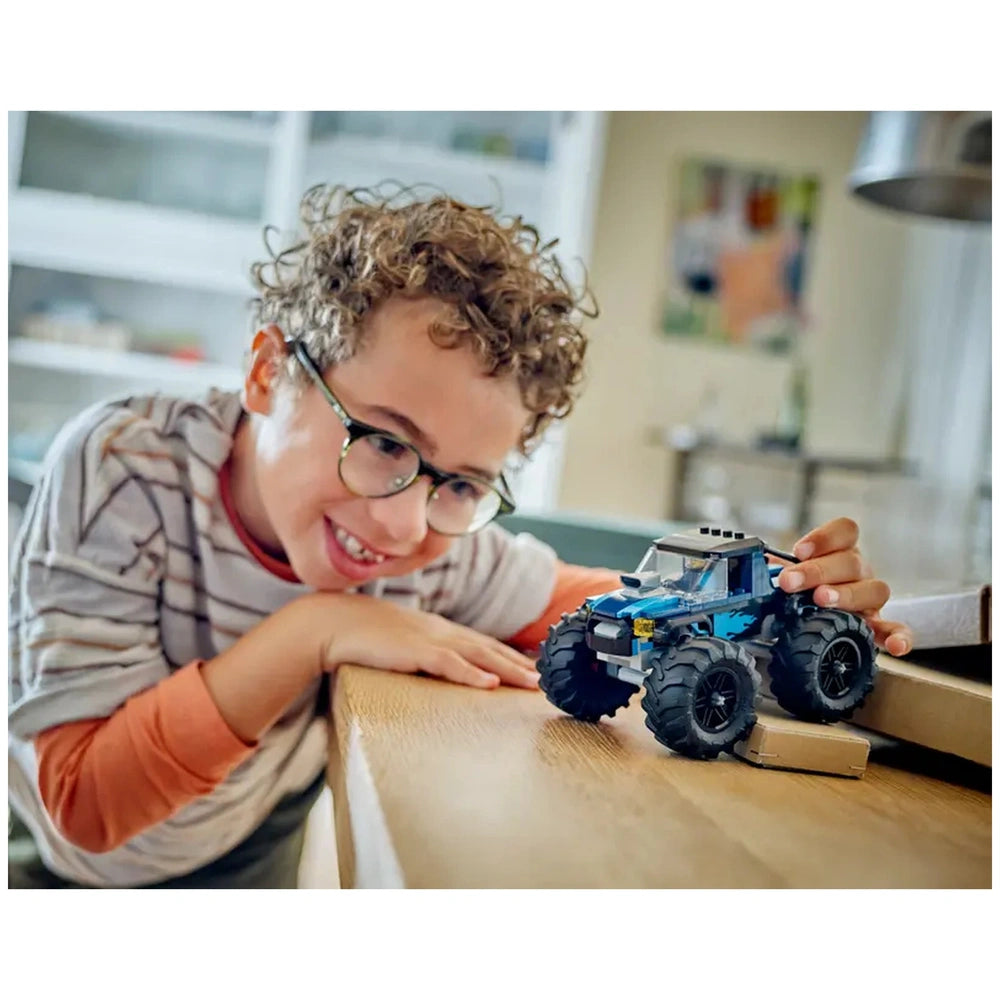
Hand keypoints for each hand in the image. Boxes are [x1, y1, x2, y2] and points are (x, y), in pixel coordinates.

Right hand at [315, 593, 539, 689]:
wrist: (331, 622)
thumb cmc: (360, 634)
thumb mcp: (399, 642)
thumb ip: (419, 652)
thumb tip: (433, 667)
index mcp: (437, 629)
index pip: (482, 643)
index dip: (508, 655)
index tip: (531, 667)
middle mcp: (440, 630)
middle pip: (488, 648)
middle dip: (518, 664)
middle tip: (544, 680)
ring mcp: (428, 639)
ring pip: (477, 655)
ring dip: (507, 669)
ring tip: (531, 684)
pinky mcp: (413, 651)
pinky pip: (448, 664)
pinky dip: (470, 674)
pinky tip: (489, 684)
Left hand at [773, 517, 912, 656]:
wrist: (818, 617)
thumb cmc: (803, 590)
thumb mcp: (788, 574)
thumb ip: (776, 569)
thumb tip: (753, 568)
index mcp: (840, 551)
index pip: (845, 531)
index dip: (823, 538)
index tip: (798, 551)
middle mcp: (859, 571)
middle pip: (851, 561)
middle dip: (817, 571)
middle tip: (790, 582)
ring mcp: (871, 598)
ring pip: (874, 589)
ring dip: (846, 594)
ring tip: (821, 601)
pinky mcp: (879, 625)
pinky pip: (897, 629)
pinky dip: (899, 636)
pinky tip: (894, 646)